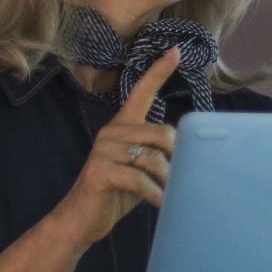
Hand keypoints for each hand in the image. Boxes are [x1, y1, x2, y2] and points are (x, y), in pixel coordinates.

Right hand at [49, 48, 178, 249]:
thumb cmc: (116, 194)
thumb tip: (191, 154)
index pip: (141, 92)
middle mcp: (112, 131)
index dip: (158, 72)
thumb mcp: (142, 169)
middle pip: (163, 135)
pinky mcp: (99, 171)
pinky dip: (155, 195)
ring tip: (168, 197)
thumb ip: (159, 155)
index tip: (175, 51)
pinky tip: (160, 204)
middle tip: (177, 182)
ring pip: (154, 159)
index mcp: (123, 126)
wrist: (80, 221)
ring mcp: (104, 150)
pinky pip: (140, 180)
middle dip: (176, 161)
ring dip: (166, 183)